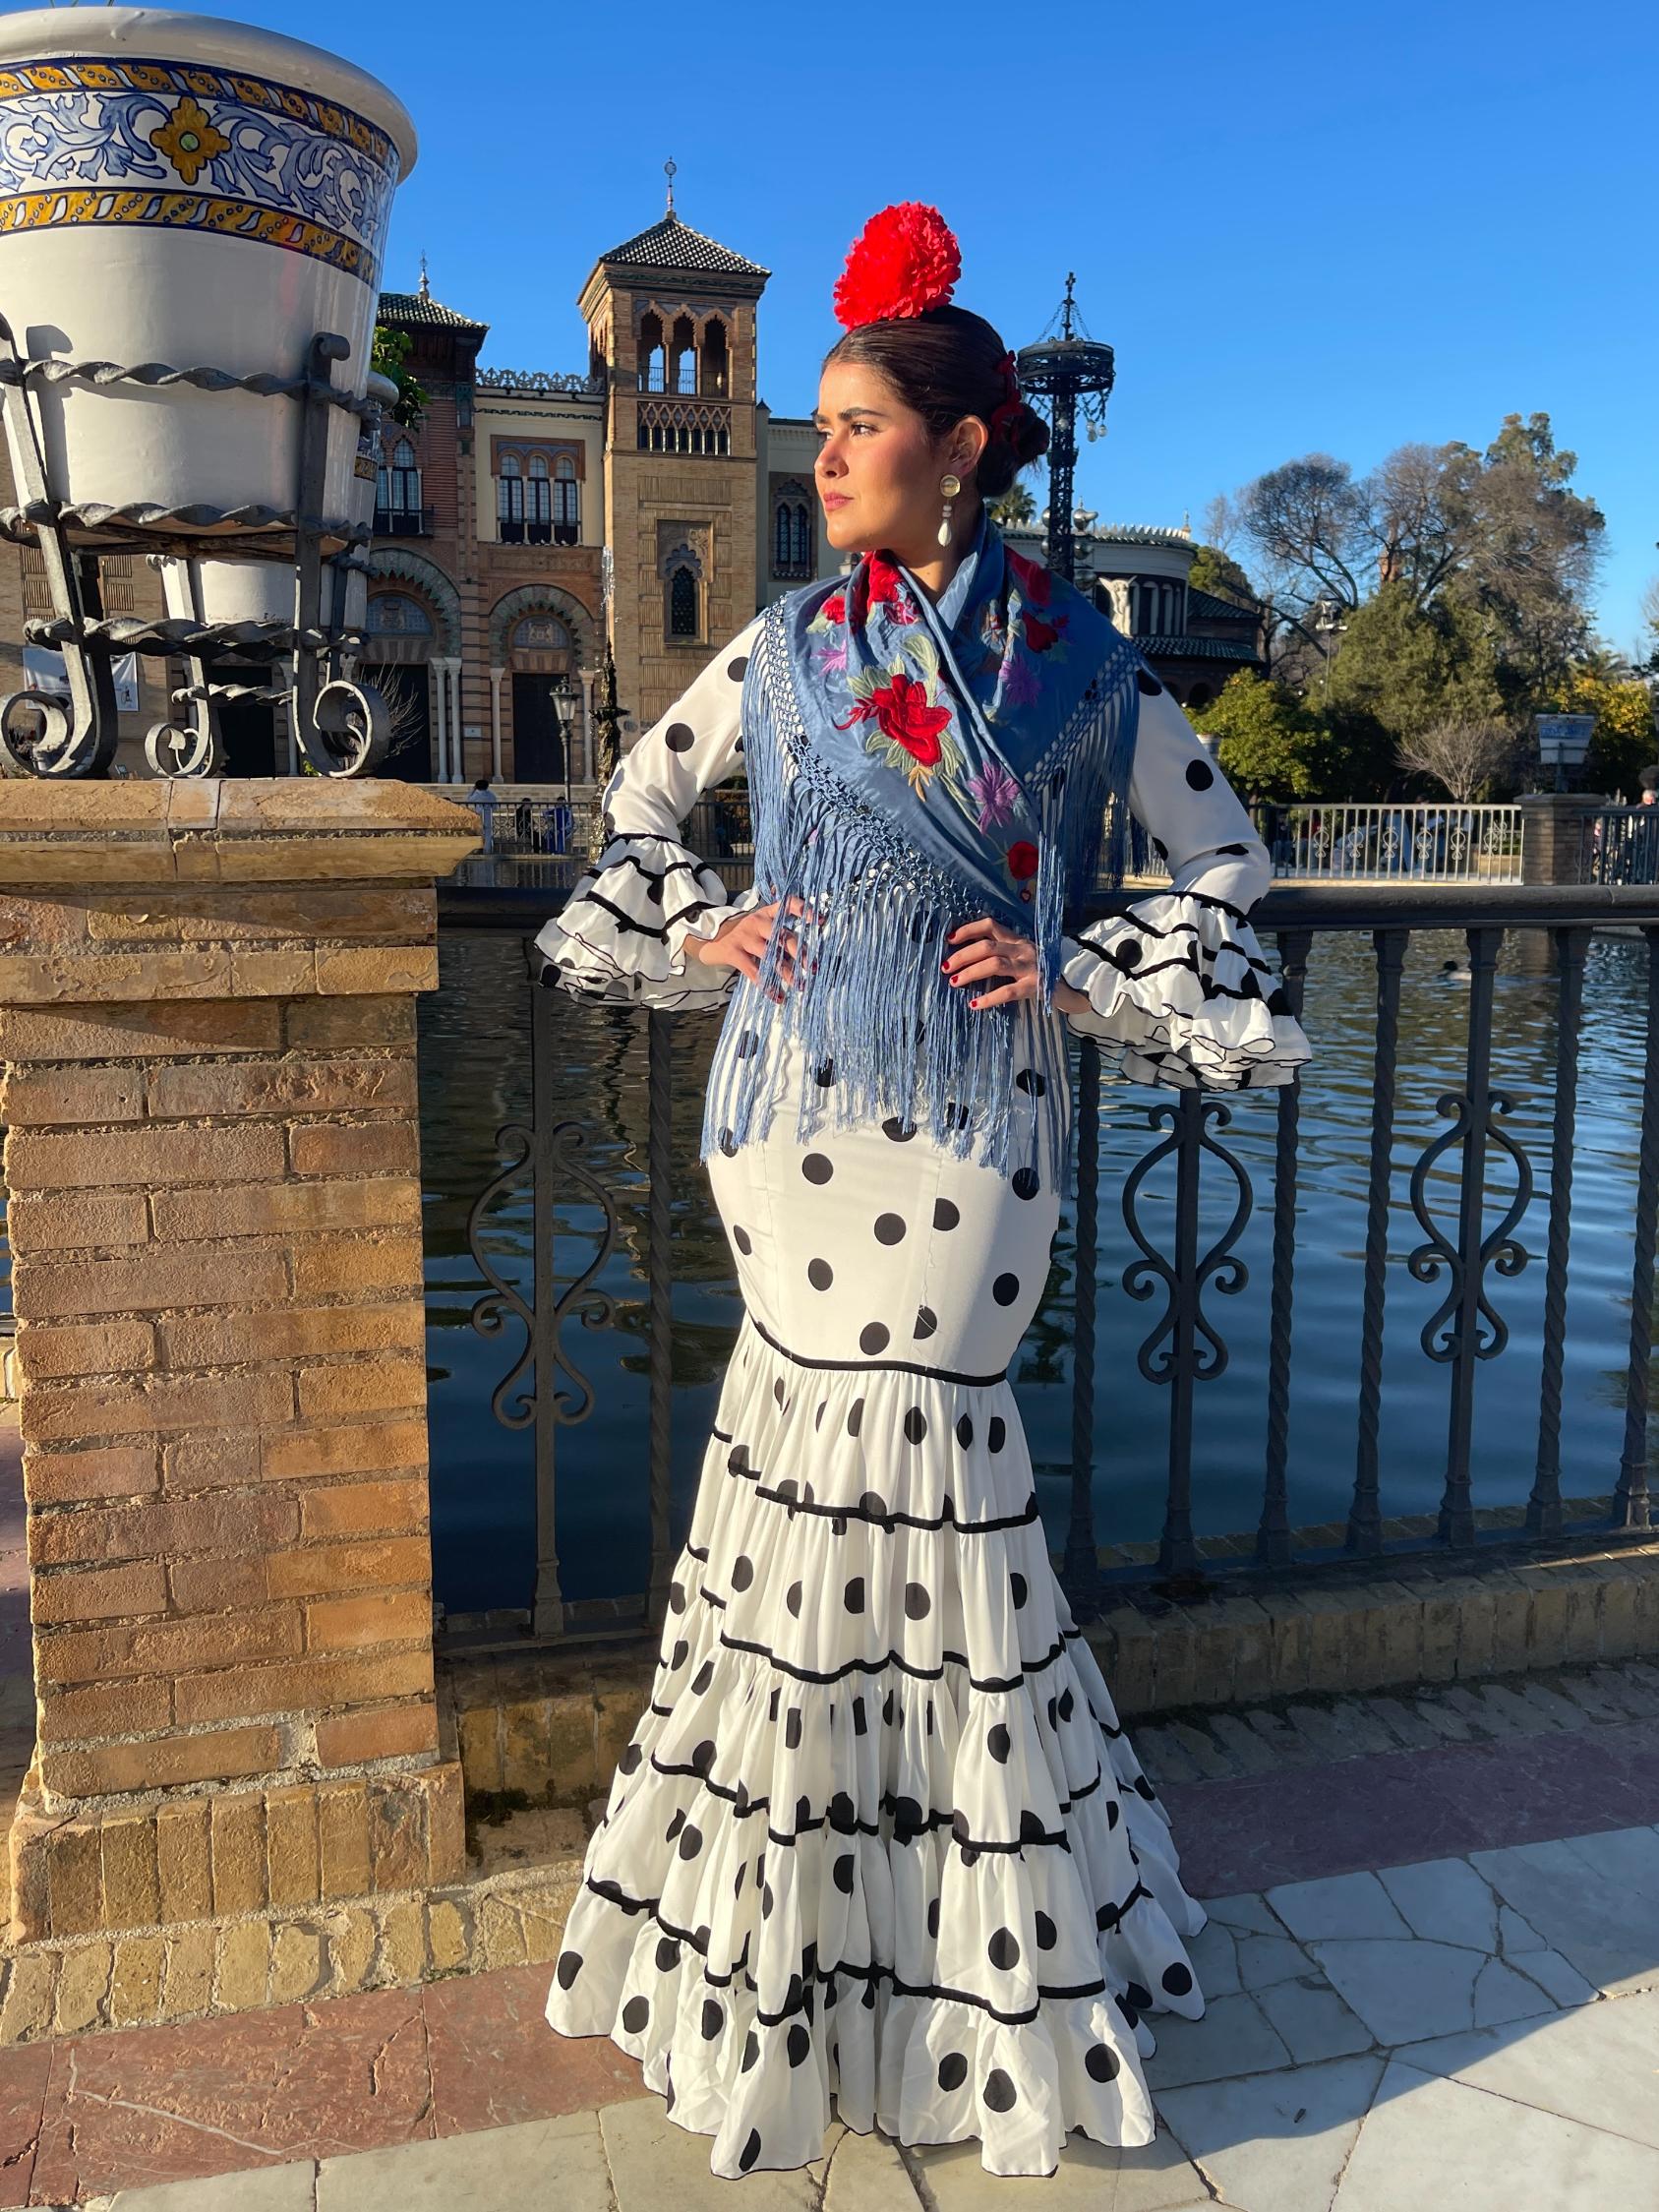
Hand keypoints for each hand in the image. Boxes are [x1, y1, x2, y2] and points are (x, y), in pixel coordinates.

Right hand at [688, 896, 816, 1001]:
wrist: (711, 938)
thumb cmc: (745, 935)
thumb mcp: (760, 925)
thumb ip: (780, 932)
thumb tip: (808, 955)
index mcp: (767, 913)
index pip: (787, 904)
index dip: (804, 910)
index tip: (819, 921)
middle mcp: (758, 921)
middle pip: (782, 935)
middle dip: (799, 953)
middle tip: (812, 968)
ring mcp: (745, 936)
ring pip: (770, 955)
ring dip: (786, 972)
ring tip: (799, 985)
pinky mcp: (734, 951)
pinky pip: (753, 971)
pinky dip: (767, 985)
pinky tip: (777, 996)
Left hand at [941, 916, 1089, 1013]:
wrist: (1073, 985)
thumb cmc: (1042, 970)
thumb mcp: (1023, 954)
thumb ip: (1002, 951)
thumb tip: (968, 955)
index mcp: (1017, 939)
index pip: (990, 925)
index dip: (968, 929)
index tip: (949, 938)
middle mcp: (1022, 949)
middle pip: (986, 946)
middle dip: (962, 955)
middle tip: (945, 967)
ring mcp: (1029, 967)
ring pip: (994, 964)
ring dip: (970, 973)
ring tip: (954, 982)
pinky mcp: (1035, 986)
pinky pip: (1007, 991)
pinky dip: (988, 998)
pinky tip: (974, 1005)